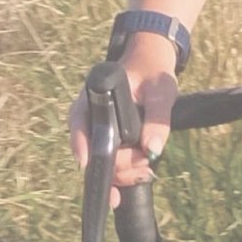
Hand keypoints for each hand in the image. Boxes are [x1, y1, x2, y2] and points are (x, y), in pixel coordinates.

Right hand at [67, 33, 181, 207]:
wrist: (152, 66)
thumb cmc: (153, 71)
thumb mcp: (161, 91)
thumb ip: (158, 118)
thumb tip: (152, 150)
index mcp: (94, 96)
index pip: (79, 122)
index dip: (81, 145)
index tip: (87, 163)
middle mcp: (89, 116)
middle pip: (92, 150)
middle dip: (118, 165)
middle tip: (144, 164)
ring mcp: (97, 131)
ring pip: (101, 162)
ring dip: (122, 173)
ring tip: (146, 170)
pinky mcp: (109, 142)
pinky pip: (111, 164)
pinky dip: (124, 173)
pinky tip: (139, 175)